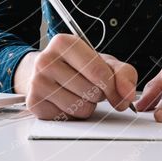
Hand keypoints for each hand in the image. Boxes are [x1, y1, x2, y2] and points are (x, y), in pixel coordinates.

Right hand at [13, 33, 136, 119]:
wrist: (46, 73)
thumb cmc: (78, 66)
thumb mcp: (103, 62)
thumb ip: (123, 73)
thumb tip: (127, 94)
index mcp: (63, 42)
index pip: (98, 71)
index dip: (114, 87)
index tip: (119, 93)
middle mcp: (45, 60)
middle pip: (91, 91)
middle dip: (98, 94)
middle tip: (89, 86)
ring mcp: (37, 82)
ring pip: (80, 107)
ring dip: (87, 105)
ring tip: (78, 93)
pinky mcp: (34, 102)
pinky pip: (67, 117)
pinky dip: (73, 114)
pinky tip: (66, 101)